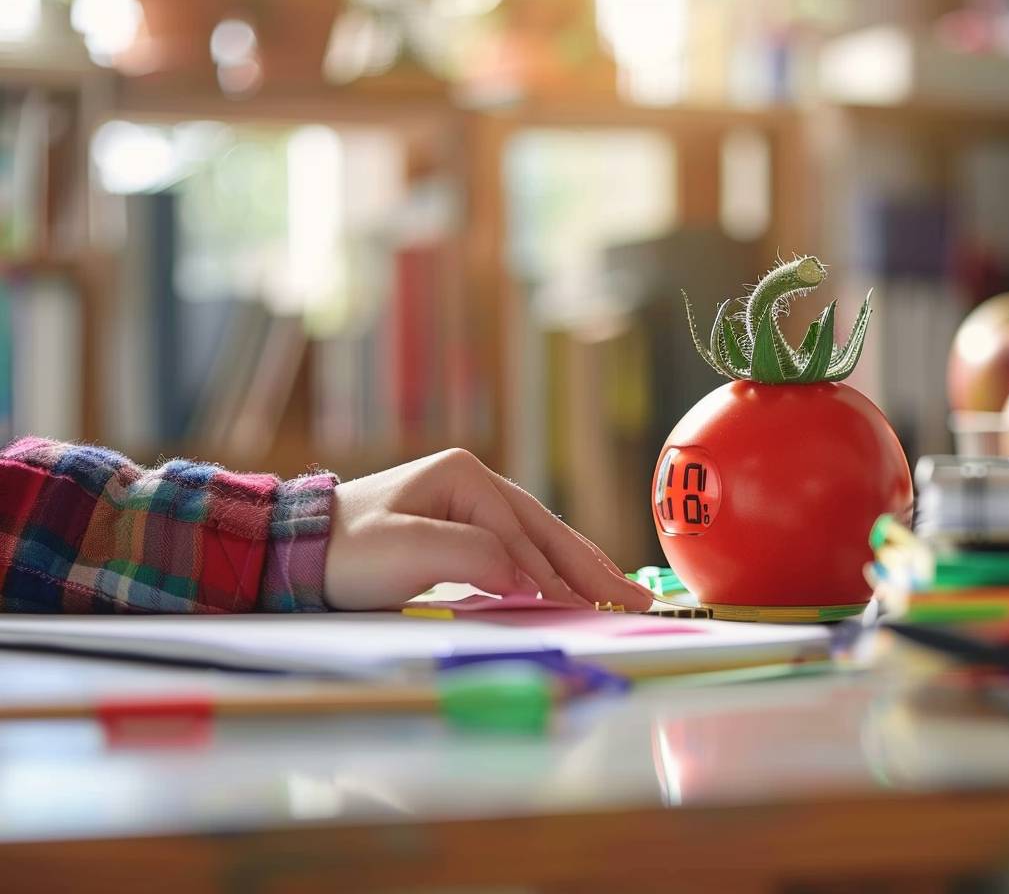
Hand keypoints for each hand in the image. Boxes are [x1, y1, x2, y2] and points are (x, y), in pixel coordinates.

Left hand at [324, 449, 653, 611]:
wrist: (295, 555)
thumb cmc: (347, 551)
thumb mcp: (407, 551)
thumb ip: (474, 556)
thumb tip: (527, 577)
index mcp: (465, 476)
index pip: (523, 533)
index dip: (555, 574)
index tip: (588, 609)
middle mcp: (474, 483)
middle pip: (546, 530)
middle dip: (592, 567)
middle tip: (635, 599)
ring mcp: (469, 506)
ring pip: (539, 540)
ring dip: (580, 569)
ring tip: (620, 593)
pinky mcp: (460, 531)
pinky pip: (521, 552)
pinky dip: (553, 571)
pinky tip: (574, 586)